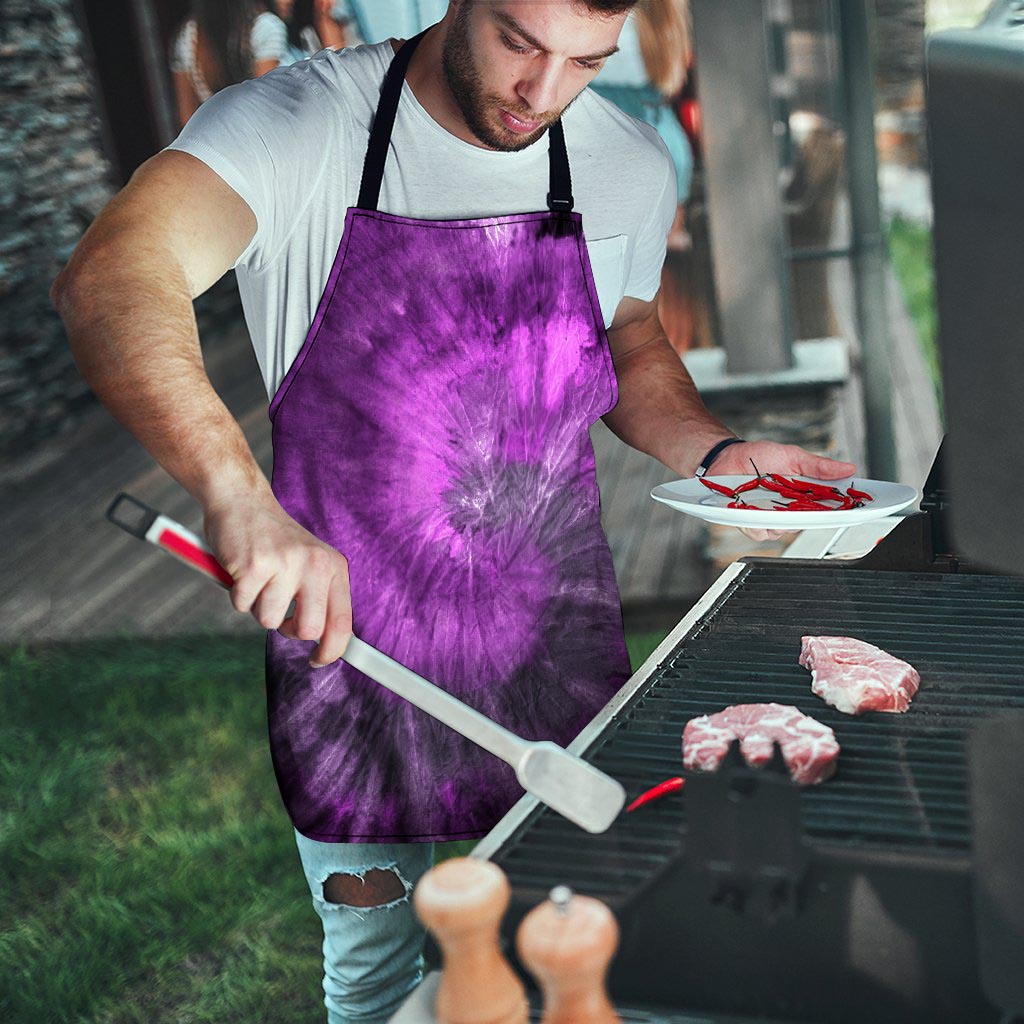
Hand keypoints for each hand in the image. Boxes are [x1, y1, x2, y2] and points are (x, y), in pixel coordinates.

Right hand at [203, 492, 351, 666]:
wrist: (242, 501)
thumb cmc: (274, 540)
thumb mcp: (310, 562)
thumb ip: (320, 596)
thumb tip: (327, 643)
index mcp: (333, 566)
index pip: (342, 622)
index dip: (332, 650)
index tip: (319, 660)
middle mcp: (314, 564)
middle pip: (308, 630)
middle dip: (288, 629)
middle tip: (279, 611)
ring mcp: (285, 564)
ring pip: (269, 621)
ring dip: (258, 606)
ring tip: (259, 579)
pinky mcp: (254, 566)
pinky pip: (242, 605)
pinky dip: (237, 594)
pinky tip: (242, 570)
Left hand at [708, 440, 856, 542]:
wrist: (727, 458)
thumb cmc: (759, 456)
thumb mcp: (793, 456)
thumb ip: (819, 466)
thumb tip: (848, 468)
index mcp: (804, 495)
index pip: (828, 508)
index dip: (843, 511)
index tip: (856, 509)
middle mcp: (789, 510)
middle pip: (808, 523)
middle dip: (809, 516)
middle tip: (803, 503)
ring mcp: (770, 518)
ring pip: (784, 531)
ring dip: (779, 518)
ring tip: (769, 500)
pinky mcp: (751, 523)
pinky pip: (760, 532)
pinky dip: (757, 522)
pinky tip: (751, 508)